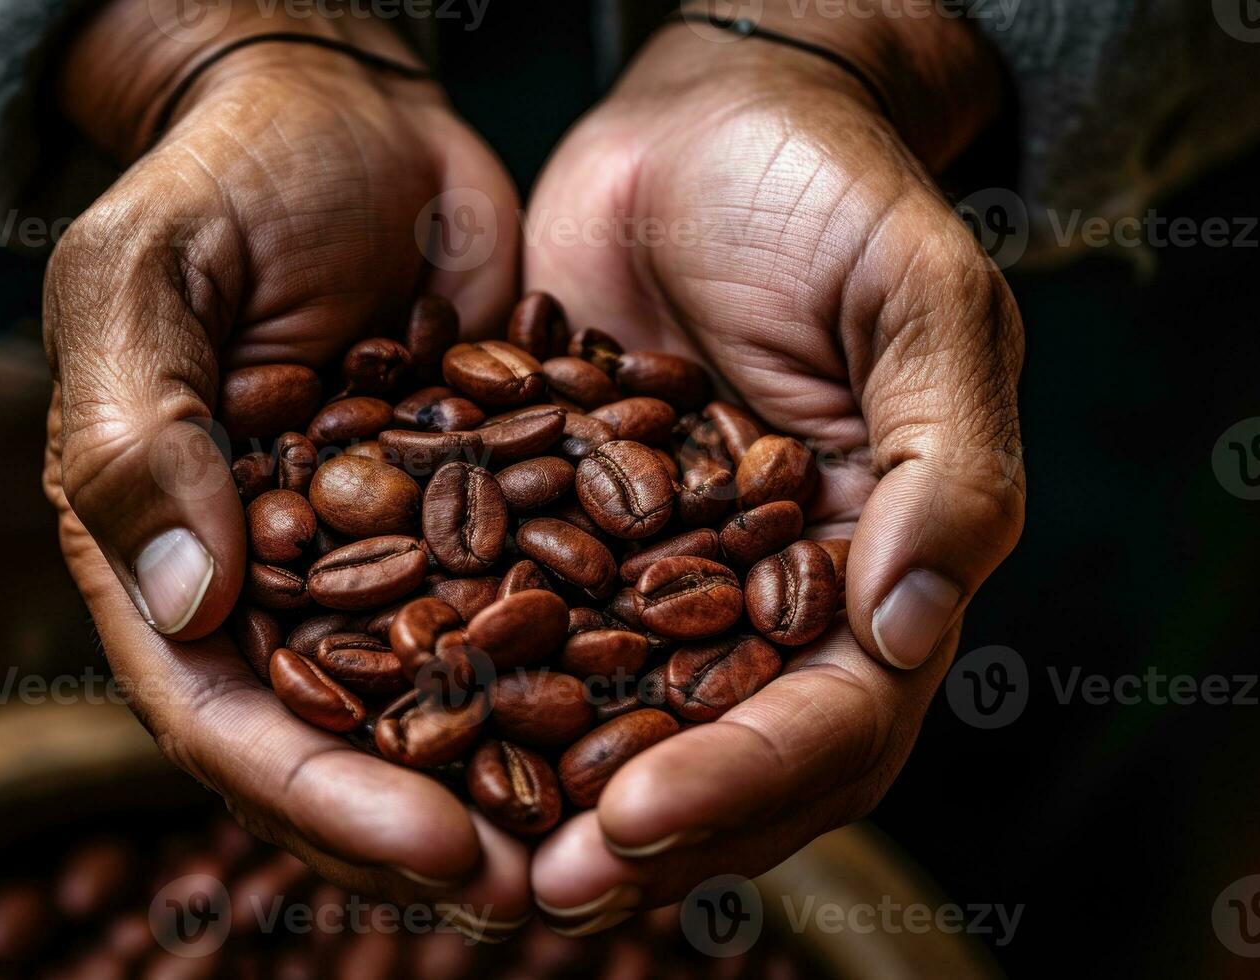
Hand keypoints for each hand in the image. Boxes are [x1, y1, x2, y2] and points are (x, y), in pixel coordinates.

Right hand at [42, 0, 526, 931]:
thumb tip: (183, 599)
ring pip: (436, 700)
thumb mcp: (148, 281)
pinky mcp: (469, 511)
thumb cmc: (224, 178)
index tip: (434, 848)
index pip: (224, 712)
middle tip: (539, 890)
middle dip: (430, 827)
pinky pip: (517, 608)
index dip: (321, 796)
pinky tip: (654, 716)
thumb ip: (141, 432)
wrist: (343, 113)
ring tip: (609, 844)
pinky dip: (575, 668)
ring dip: (513, 778)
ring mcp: (377, 554)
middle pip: (339, 742)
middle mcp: (273, 579)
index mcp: (166, 548)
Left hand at [522, 9, 1024, 928]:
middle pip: (722, 754)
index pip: (835, 718)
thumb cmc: (834, 193)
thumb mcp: (923, 302)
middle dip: (638, 829)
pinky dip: (477, 686)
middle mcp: (772, 597)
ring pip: (618, 717)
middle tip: (536, 886)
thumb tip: (910, 629)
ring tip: (464, 853)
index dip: (745, 778)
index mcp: (880, 567)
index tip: (638, 816)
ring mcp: (666, 572)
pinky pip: (528, 628)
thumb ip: (944, 462)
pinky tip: (405, 726)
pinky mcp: (573, 531)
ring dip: (546, 794)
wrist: (709, 122)